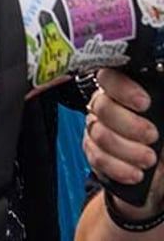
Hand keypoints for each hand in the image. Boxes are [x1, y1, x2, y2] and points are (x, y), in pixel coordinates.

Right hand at [84, 69, 163, 219]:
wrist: (160, 170)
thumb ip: (161, 107)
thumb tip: (161, 104)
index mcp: (123, 91)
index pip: (110, 78)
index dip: (123, 89)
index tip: (144, 103)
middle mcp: (105, 106)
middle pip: (102, 107)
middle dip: (129, 125)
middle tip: (152, 136)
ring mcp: (96, 129)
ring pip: (99, 134)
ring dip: (127, 150)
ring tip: (148, 159)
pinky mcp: (93, 152)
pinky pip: (96, 158)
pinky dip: (118, 168)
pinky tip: (135, 173)